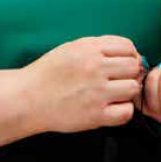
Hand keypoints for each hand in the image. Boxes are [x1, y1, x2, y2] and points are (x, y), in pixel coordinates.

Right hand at [22, 35, 143, 133]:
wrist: (26, 99)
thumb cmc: (48, 74)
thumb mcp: (71, 48)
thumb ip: (98, 46)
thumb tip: (128, 51)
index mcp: (89, 49)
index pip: (128, 47)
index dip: (129, 55)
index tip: (123, 64)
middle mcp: (95, 68)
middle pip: (134, 67)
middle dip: (130, 73)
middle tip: (120, 80)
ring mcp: (96, 93)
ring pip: (133, 88)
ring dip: (127, 92)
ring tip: (115, 94)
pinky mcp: (95, 115)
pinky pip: (126, 112)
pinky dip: (123, 111)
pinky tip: (112, 108)